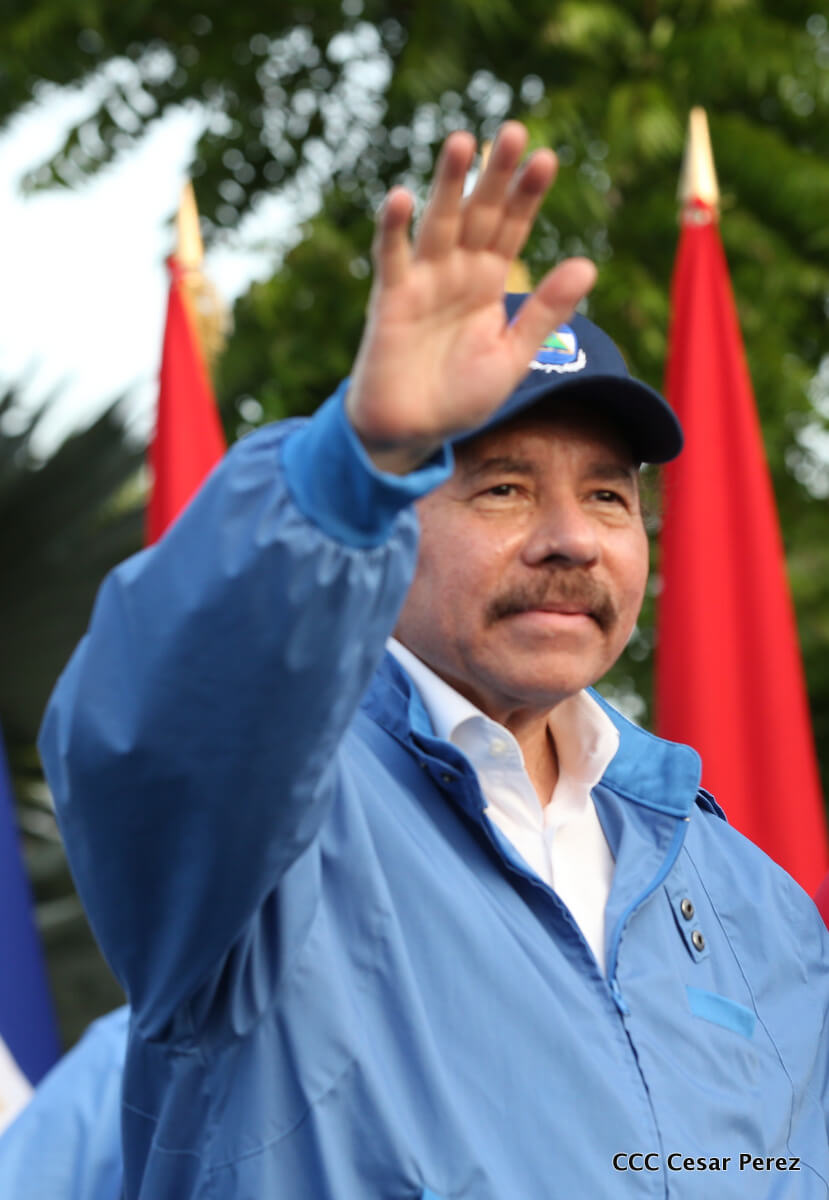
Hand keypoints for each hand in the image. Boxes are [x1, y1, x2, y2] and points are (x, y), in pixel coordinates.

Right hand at [346, 121, 596, 473]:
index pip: (513, 227)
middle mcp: (458, 272)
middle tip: (514, 131)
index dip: (528, 195)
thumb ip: (544, 312)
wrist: (412, 432)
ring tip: (462, 142)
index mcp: (490, 282)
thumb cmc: (461, 397)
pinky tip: (400, 198)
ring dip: (448, 185)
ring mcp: (423, 282)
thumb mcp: (512, 357)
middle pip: (480, 214)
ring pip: (439, 224)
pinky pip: (392, 259)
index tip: (547, 159)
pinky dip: (393, 230)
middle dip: (496, 176)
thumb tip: (589, 264)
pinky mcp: (390, 300)